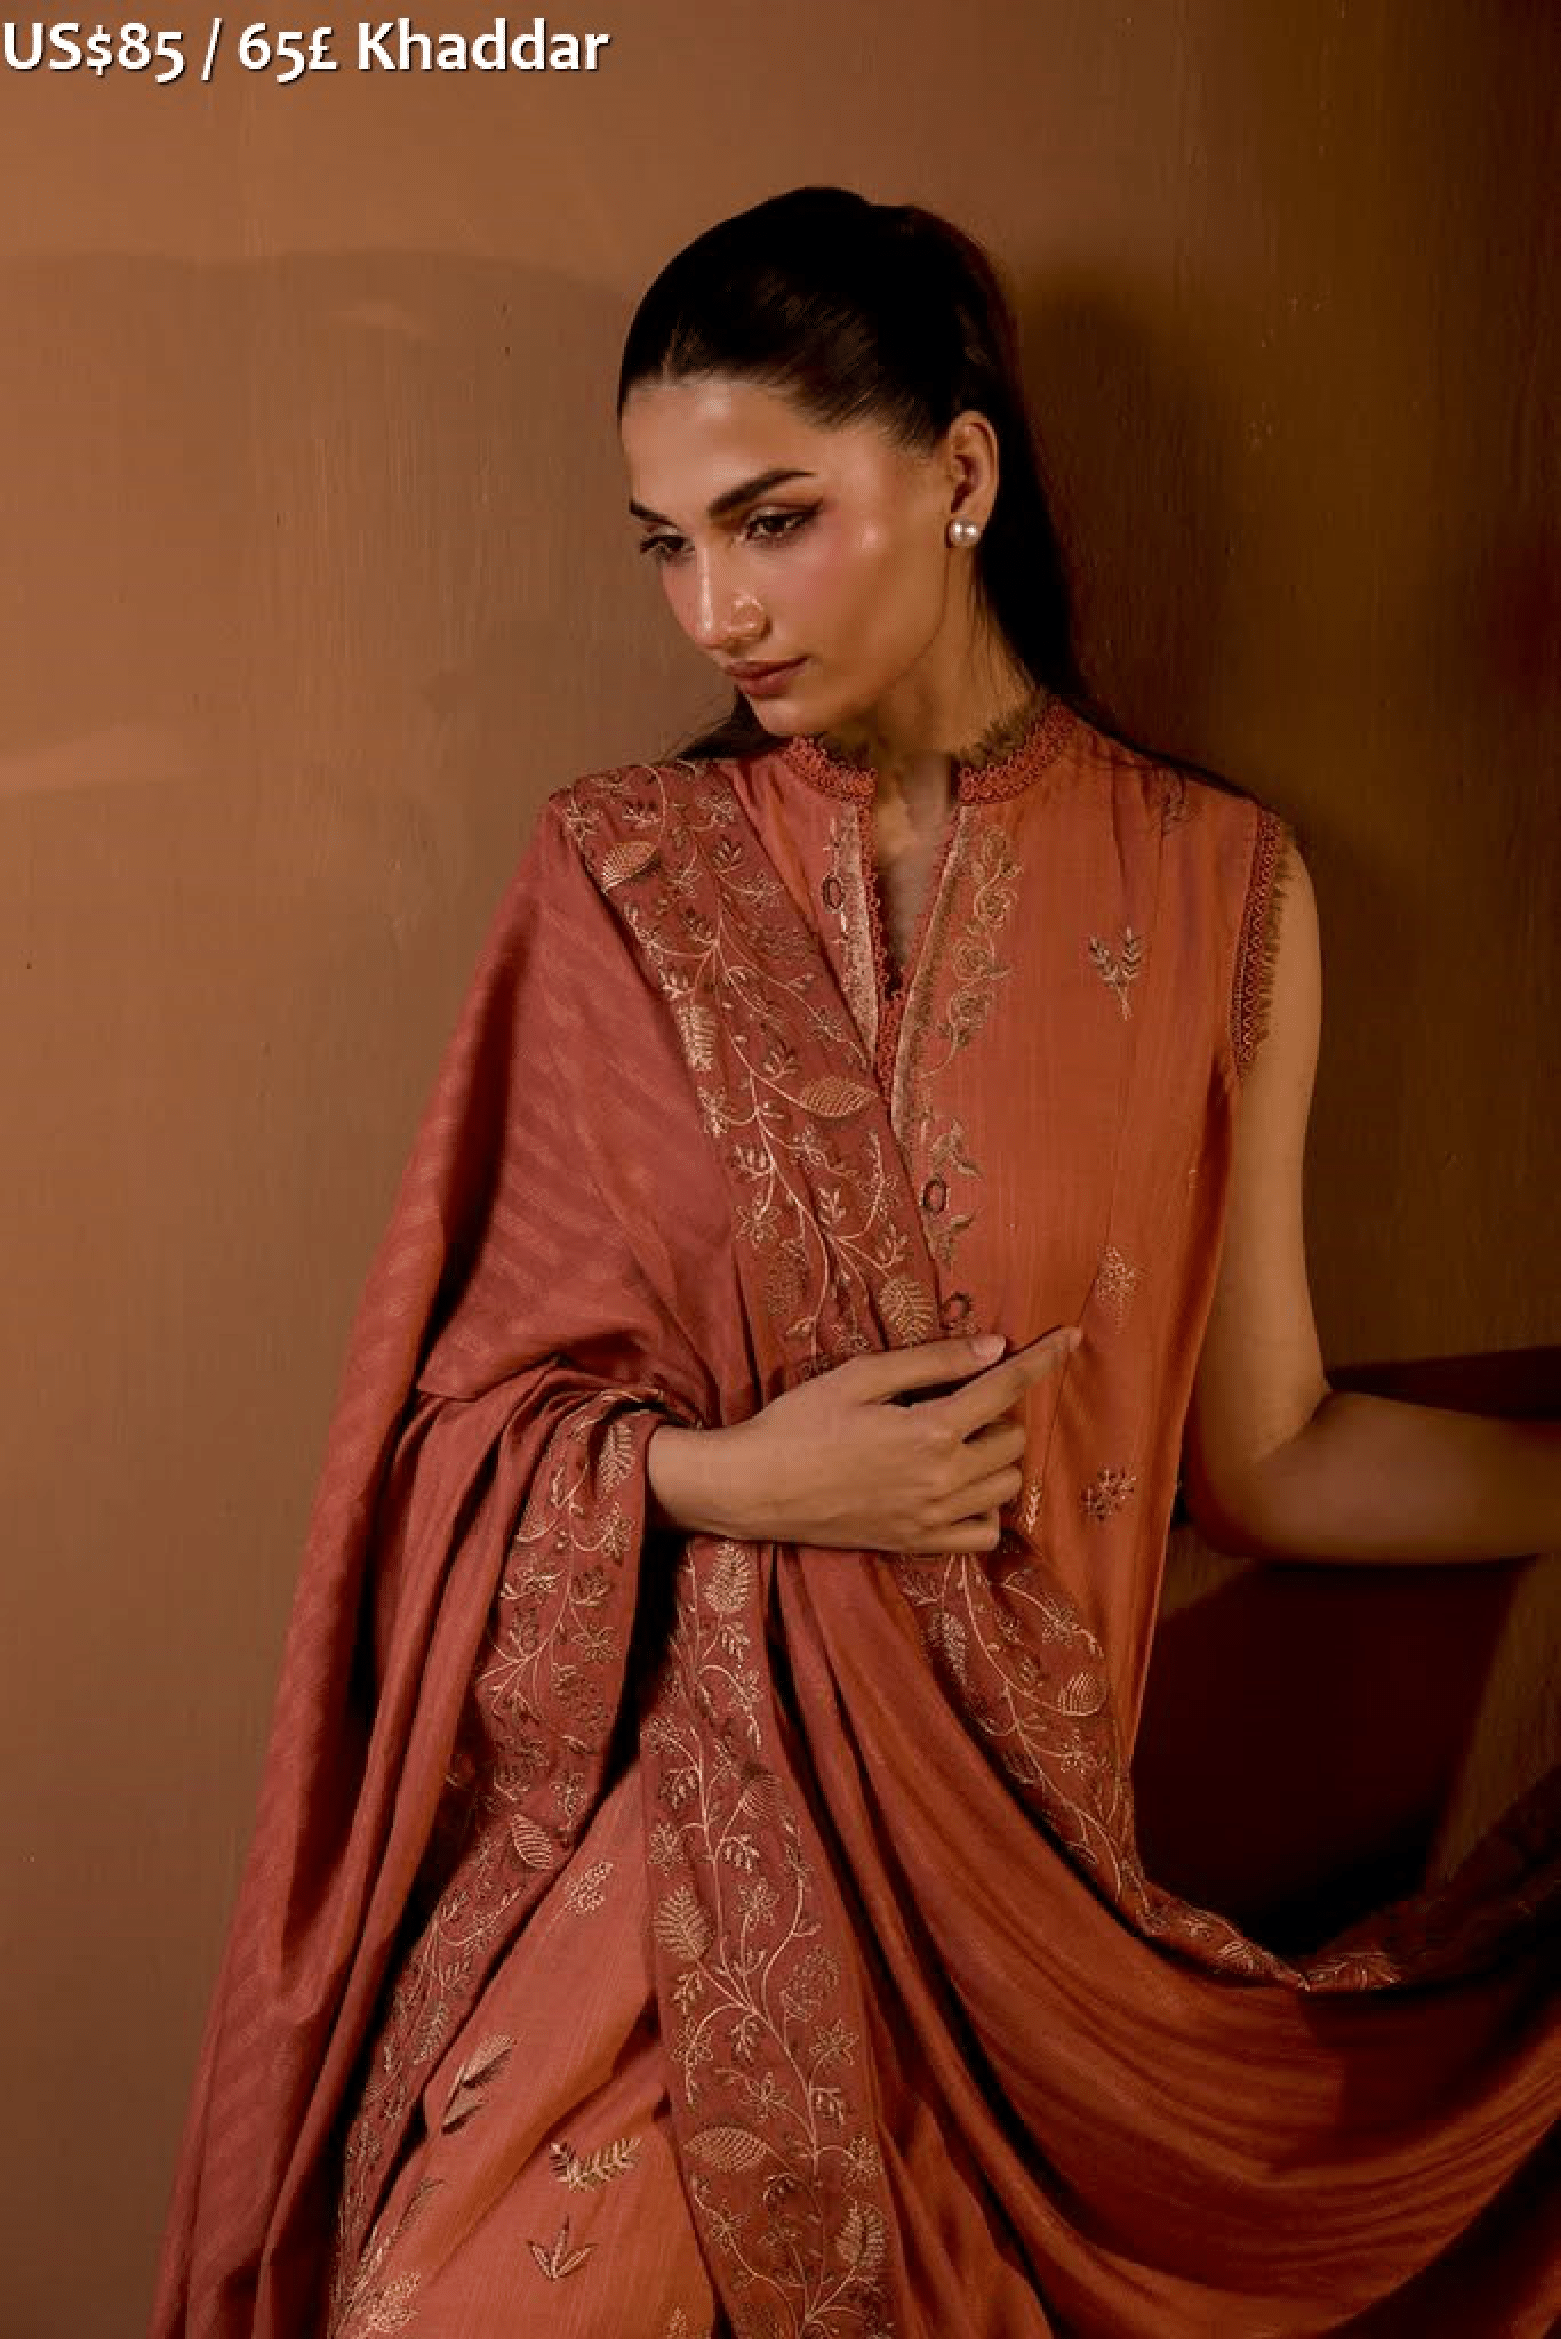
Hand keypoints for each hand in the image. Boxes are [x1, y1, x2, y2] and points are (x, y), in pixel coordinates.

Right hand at [646, 1328, 1080, 1553]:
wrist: (754, 1489)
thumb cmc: (799, 1421)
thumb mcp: (860, 1376)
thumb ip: (932, 1362)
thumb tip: (995, 1347)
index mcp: (929, 1430)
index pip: (1007, 1389)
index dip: (1044, 1359)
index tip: (1072, 1338)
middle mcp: (942, 1479)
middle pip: (1013, 1438)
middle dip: (1000, 1410)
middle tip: (957, 1397)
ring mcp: (933, 1519)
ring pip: (1007, 1485)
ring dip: (995, 1455)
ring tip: (952, 1438)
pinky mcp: (918, 1544)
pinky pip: (984, 1533)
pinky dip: (984, 1506)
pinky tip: (955, 1484)